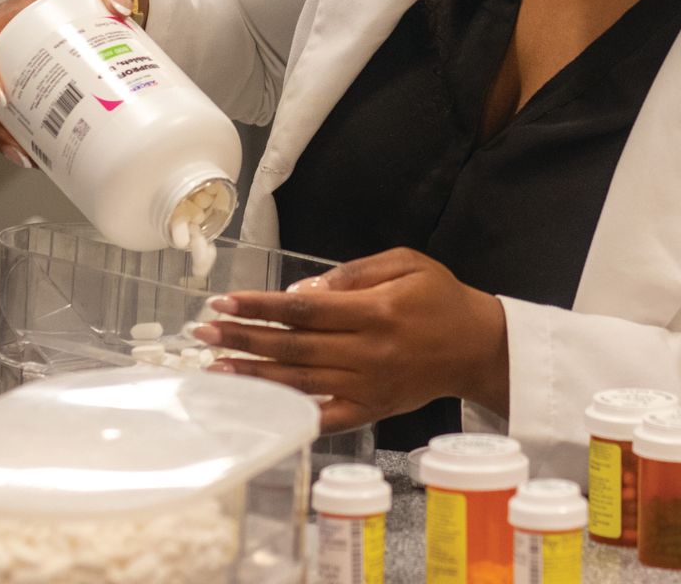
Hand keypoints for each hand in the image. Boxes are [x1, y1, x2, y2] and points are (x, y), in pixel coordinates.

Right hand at [0, 0, 143, 166]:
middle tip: (17, 146)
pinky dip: (22, 138)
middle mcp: (1, 48)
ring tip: (29, 159)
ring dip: (2, 138)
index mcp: (7, 19)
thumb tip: (121, 5)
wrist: (102, 0)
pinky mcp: (27, 89)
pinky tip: (41, 157)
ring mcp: (11, 71)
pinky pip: (13, 117)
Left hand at [195, 248, 509, 433]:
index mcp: (374, 311)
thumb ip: (353, 273)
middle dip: (242, 338)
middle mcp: (367, 352)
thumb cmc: (440, 298)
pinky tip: (257, 407)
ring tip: (214, 367)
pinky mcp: (370, 410)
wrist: (477, 347)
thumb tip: (301, 291)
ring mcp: (367, 386)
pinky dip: (288, 415)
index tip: (223, 301)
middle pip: (292, 347)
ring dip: (252, 375)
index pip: (303, 309)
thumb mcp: (405, 263)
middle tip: (203, 331)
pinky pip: (323, 417)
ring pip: (299, 383)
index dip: (259, 306)